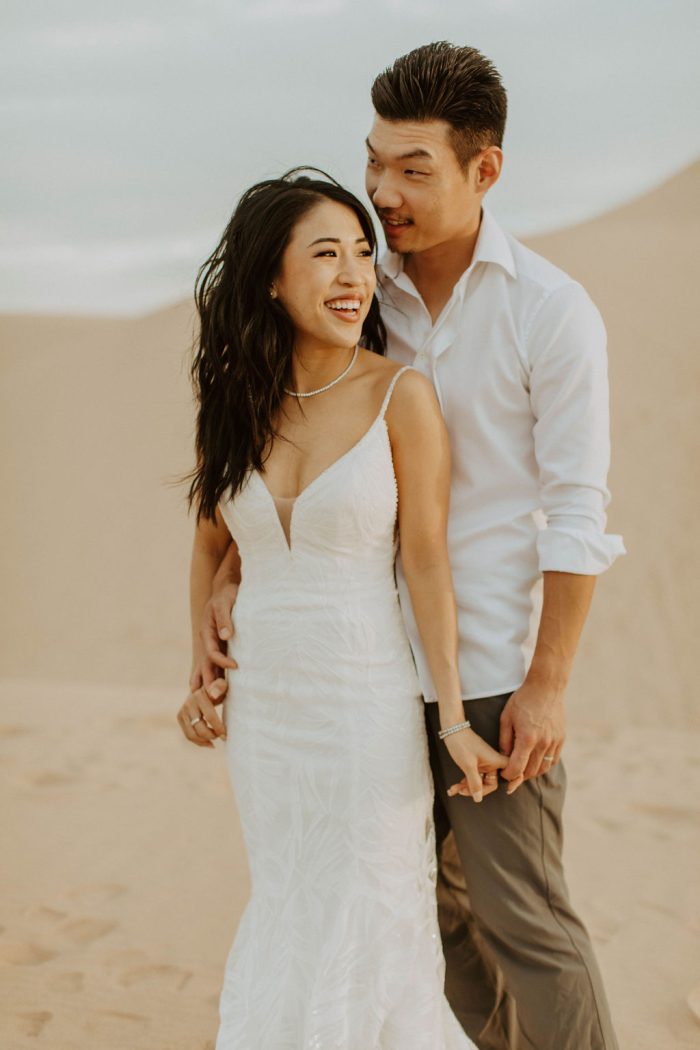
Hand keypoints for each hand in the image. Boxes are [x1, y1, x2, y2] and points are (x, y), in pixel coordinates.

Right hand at [176, 685, 227, 747]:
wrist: (204, 688)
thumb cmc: (217, 690)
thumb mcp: (221, 686)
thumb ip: (220, 687)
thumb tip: (213, 695)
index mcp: (199, 696)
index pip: (210, 717)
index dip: (218, 728)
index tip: (226, 735)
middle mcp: (188, 703)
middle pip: (200, 728)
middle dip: (212, 735)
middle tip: (221, 736)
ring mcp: (182, 711)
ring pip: (191, 734)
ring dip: (204, 741)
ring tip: (214, 740)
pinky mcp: (180, 717)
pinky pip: (188, 735)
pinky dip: (198, 742)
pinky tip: (209, 742)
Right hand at [194, 581, 238, 691]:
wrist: (226, 590)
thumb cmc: (227, 596)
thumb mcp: (225, 604)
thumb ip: (226, 619)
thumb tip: (226, 635)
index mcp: (207, 634)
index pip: (212, 653)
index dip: (222, 662)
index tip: (236, 666)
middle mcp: (207, 643)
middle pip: (205, 667)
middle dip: (209, 683)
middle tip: (216, 698)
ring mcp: (211, 647)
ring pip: (206, 671)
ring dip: (208, 686)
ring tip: (215, 702)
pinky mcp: (219, 649)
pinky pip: (213, 668)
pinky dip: (213, 680)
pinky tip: (218, 694)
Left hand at [444, 728, 508, 803]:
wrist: (451, 728)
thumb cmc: (461, 744)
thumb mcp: (468, 765)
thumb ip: (474, 783)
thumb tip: (478, 799)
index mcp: (496, 760)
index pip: (511, 774)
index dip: (513, 783)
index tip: (508, 791)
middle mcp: (492, 763)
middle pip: (489, 784)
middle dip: (475, 790)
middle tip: (460, 790)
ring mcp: (483, 763)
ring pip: (479, 782)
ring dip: (466, 787)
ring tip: (453, 789)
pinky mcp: (475, 763)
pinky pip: (473, 777)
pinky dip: (463, 782)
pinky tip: (452, 788)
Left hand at [499, 678, 565, 793]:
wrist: (546, 687)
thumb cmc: (523, 700)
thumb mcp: (506, 718)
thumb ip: (505, 740)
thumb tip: (504, 757)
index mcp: (527, 738)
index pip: (517, 768)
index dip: (508, 775)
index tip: (503, 773)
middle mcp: (543, 743)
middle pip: (530, 772)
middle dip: (518, 776)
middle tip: (511, 771)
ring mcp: (554, 742)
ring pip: (543, 769)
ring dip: (531, 772)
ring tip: (523, 767)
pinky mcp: (561, 739)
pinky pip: (553, 760)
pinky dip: (543, 765)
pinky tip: (536, 760)